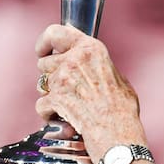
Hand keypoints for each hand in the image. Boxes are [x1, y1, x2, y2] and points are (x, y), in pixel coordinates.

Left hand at [34, 24, 148, 159]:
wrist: (117, 131)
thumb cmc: (122, 108)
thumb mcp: (117, 76)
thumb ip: (98, 66)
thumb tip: (91, 64)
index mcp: (91, 49)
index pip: (56, 32)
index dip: (45, 41)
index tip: (43, 49)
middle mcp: (74, 59)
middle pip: (44, 61)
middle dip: (50, 74)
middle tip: (64, 86)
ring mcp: (62, 79)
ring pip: (41, 83)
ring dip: (50, 94)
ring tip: (68, 104)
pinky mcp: (54, 98)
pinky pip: (42, 104)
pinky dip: (50, 113)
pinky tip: (64, 118)